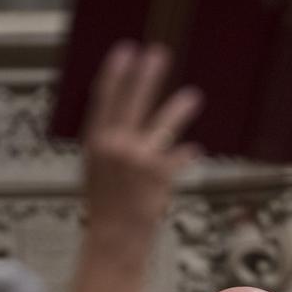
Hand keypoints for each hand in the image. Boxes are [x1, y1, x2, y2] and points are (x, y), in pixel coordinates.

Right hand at [82, 41, 202, 238]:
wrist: (114, 240)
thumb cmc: (106, 209)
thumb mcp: (96, 172)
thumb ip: (108, 146)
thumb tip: (124, 124)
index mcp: (95, 143)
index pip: (104, 100)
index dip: (115, 73)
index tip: (125, 51)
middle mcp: (115, 146)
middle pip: (133, 101)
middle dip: (148, 75)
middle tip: (159, 53)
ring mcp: (138, 158)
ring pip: (164, 123)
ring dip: (181, 107)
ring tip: (194, 96)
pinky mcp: (159, 173)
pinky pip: (180, 155)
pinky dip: (188, 153)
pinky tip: (196, 149)